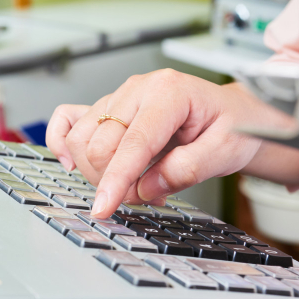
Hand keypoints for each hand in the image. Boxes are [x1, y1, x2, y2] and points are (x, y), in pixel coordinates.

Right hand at [46, 69, 290, 218]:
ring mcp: (119, 96)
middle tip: (143, 196)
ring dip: (96, 171)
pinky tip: (75, 163)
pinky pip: (67, 119)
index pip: (132, 143)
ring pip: (81, 138)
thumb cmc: (233, 127)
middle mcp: (138, 90)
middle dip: (112, 181)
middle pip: (99, 144)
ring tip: (130, 181)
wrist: (234, 114)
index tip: (103, 209)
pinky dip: (64, 143)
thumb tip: (144, 189)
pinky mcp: (107, 106)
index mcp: (169, 93)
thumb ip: (185, 170)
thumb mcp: (225, 152)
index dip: (116, 181)